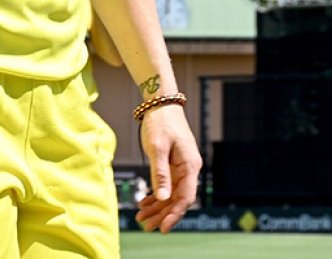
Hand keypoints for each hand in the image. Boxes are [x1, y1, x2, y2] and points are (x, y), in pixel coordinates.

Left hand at [135, 104, 201, 232]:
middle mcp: (189, 169)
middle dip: (163, 214)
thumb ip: (160, 173)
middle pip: (178, 199)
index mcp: (190, 166)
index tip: (163, 228)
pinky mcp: (173, 164)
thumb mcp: (157, 148)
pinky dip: (155, 194)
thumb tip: (162, 198)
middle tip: (146, 226)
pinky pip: (166, 184)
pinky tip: (144, 203)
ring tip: (141, 217)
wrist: (161, 103)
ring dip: (157, 207)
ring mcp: (182, 167)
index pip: (185, 198)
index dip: (174, 214)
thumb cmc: (160, 123)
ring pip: (171, 194)